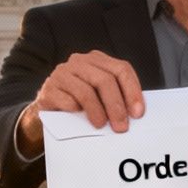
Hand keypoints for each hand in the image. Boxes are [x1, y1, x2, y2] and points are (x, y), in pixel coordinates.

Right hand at [16, 50, 145, 152]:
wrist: (48, 113)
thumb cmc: (80, 105)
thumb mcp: (100, 96)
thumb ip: (116, 97)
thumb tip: (136, 114)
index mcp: (97, 60)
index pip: (121, 69)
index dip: (133, 91)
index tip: (138, 113)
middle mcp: (79, 62)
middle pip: (105, 80)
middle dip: (116, 105)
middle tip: (121, 126)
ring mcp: (62, 74)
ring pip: (86, 91)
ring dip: (98, 112)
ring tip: (102, 126)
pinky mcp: (48, 89)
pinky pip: (67, 101)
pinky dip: (76, 112)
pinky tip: (79, 119)